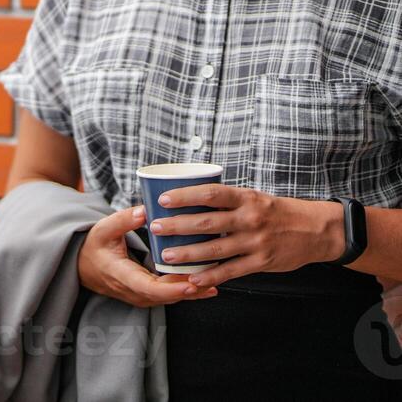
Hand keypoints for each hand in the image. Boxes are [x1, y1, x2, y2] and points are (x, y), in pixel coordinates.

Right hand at [77, 205, 217, 307]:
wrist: (83, 266)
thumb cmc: (94, 246)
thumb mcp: (103, 229)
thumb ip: (123, 220)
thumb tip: (145, 210)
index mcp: (122, 276)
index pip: (151, 290)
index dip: (174, 289)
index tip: (193, 282)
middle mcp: (134, 292)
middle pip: (168, 296)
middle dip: (192, 289)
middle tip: (215, 276)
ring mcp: (141, 296)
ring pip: (171, 298)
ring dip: (193, 290)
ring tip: (217, 277)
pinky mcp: (148, 295)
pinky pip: (170, 295)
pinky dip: (187, 289)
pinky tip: (206, 282)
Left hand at [150, 184, 343, 287]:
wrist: (317, 230)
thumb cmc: (277, 212)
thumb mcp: (253, 197)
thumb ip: (227, 201)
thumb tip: (189, 198)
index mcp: (245, 198)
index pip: (210, 194)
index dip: (185, 196)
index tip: (163, 200)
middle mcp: (250, 218)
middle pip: (207, 222)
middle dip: (178, 226)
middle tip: (156, 228)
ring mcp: (256, 242)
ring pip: (216, 249)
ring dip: (188, 254)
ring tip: (167, 256)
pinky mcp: (262, 262)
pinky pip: (231, 270)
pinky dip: (211, 276)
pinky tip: (194, 279)